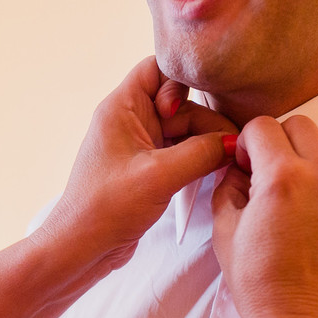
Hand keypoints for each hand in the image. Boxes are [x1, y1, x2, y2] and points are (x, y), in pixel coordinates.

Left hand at [36, 57, 237, 271]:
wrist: (82, 249)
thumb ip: (202, 153)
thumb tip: (235, 142)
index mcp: (121, 107)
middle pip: (182, 105)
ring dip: (207, 145)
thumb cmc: (106, 208)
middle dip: (207, 123)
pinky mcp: (148, 170)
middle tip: (230, 148)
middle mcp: (130, 121)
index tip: (191, 110)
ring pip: (186, 131)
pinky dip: (199, 161)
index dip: (181, 82)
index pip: (157, 68)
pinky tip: (215, 172)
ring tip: (227, 163)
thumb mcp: (159, 176)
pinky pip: (182, 154)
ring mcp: (140, 147)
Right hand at [211, 115, 317, 317]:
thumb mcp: (225, 231)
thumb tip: (238, 166)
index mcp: (283, 179)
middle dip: (280, 143)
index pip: (264, 126)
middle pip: (302, 127)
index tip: (247, 165)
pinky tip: (316, 235)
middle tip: (270, 176)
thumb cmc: (258, 284)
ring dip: (307, 176)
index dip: (249, 143)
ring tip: (295, 217)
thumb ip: (229, 185)